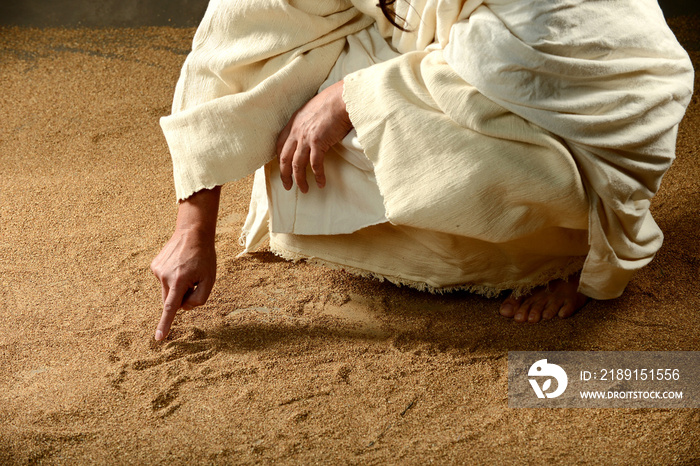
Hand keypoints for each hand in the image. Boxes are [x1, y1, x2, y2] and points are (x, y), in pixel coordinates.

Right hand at [150, 187, 219, 340]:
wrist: (192, 232)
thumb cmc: (204, 257)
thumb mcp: (210, 279)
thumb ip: (199, 298)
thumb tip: (183, 307)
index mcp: (180, 280)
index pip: (171, 308)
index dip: (165, 324)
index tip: (158, 338)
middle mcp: (165, 276)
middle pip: (172, 300)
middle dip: (182, 296)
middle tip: (194, 280)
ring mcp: (157, 270)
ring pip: (167, 291)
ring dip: (177, 286)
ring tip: (186, 269)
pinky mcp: (154, 265)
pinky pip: (164, 280)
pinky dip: (172, 278)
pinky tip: (179, 265)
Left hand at [276, 80, 352, 192]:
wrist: (343, 98)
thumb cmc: (334, 101)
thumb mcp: (314, 109)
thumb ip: (310, 121)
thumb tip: (315, 131)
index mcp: (294, 122)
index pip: (280, 143)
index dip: (279, 158)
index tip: (282, 168)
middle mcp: (296, 130)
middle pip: (284, 157)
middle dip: (284, 174)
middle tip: (287, 186)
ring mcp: (305, 137)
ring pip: (296, 165)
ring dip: (299, 180)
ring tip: (304, 190)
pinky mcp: (318, 142)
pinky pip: (315, 164)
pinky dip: (318, 176)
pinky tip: (321, 183)